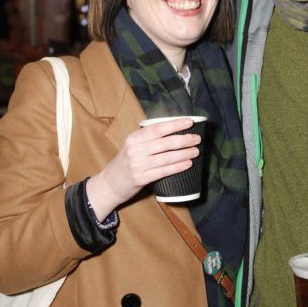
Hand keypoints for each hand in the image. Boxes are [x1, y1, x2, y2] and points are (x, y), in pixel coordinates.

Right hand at [85, 119, 199, 219]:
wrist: (109, 184)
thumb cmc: (125, 163)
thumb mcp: (132, 146)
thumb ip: (148, 139)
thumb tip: (174, 131)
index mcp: (133, 138)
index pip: (157, 128)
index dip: (175, 124)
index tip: (189, 122)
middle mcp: (135, 149)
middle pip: (165, 142)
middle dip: (184, 139)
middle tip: (197, 138)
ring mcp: (137, 164)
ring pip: (166, 157)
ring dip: (184, 153)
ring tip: (196, 151)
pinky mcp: (141, 178)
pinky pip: (164, 171)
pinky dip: (177, 167)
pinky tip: (188, 164)